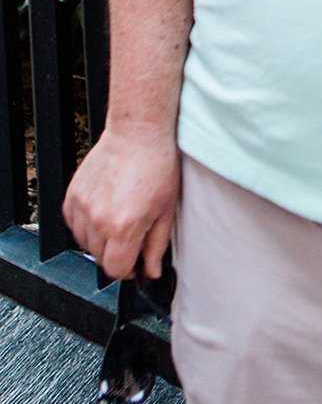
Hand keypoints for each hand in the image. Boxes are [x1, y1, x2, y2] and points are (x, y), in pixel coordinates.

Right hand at [63, 126, 178, 279]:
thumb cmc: (156, 165)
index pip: (116, 270)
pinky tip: (104, 211)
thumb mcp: (166, 210)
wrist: (137, 133)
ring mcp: (82, 207)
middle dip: (117, 253)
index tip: (135, 264)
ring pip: (85, 243)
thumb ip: (156, 246)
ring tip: (120, 218)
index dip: (129, 270)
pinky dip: (87, 224)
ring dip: (101, 240)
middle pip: (100, 258)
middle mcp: (99, 219)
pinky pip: (74, 224)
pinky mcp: (72, 196)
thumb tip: (151, 270)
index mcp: (124, 226)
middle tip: (133, 235)